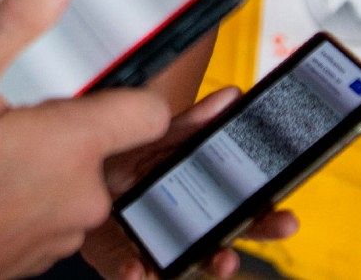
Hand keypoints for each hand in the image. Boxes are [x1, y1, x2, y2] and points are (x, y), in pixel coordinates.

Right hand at [0, 0, 172, 279]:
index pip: (149, 111)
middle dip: (72, 120)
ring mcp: (63, 231)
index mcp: (76, 146)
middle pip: (110, 143)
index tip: (97, 73)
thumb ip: (15, 23)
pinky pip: (51, 210)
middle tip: (19, 102)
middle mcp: (83, 195)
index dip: (127, 86)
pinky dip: (27, 192)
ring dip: (48, 158)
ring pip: (77, 178)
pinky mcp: (40, 253)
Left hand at [80, 87, 301, 279]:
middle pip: (219, 243)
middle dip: (241, 247)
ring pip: (183, 264)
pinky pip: (129, 270)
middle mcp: (179, 226)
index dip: (265, 217)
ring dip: (200, 265)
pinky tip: (137, 268)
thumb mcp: (161, 136)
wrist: (73, 170)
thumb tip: (233, 97)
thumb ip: (195, 122)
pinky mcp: (119, 258)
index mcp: (195, 197)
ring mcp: (152, 243)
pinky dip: (134, 271)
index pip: (239, 211)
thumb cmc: (124, 160)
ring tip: (215, 262)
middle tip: (255, 246)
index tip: (287, 218)